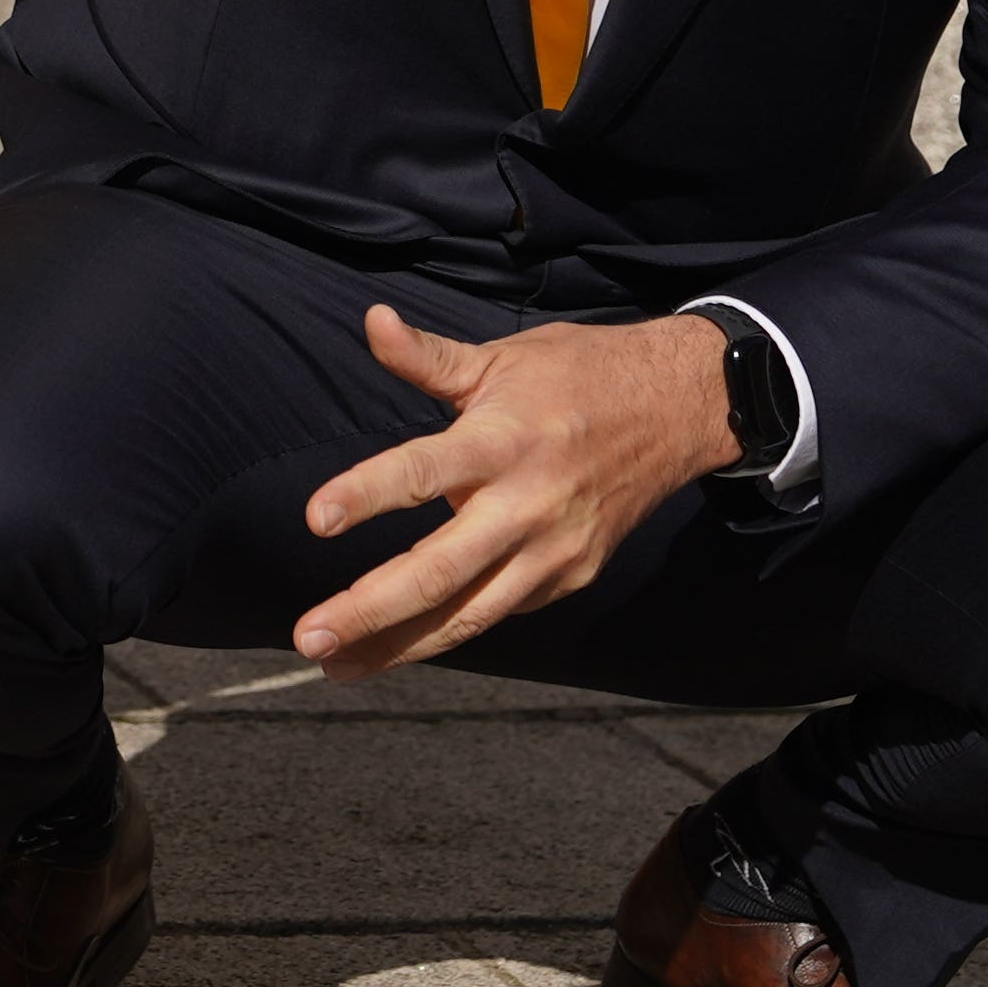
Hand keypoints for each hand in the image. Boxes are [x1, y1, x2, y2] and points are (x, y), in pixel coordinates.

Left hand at [290, 309, 737, 679]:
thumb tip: (371, 322)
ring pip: (469, 613)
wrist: (679, 409)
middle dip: (370, 610)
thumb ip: (427, 356)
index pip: (425, 471)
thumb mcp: (501, 359)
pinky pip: (498, 610)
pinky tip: (398, 643)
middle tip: (308, 637)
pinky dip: (448, 629)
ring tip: (338, 664)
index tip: (315, 518)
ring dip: (400, 646)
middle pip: (441, 569)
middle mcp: (530, 505)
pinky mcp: (570, 576)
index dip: (368, 493)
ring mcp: (554, 550)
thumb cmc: (576, 377)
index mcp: (505, 441)